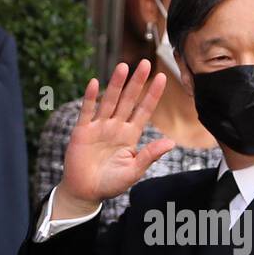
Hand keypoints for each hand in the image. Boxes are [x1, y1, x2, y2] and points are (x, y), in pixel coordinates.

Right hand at [54, 60, 172, 218]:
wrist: (86, 192)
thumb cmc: (111, 183)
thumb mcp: (134, 171)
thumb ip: (149, 155)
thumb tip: (170, 142)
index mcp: (130, 135)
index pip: (144, 111)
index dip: (152, 94)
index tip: (162, 77)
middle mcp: (116, 127)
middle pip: (128, 100)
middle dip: (136, 82)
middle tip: (145, 62)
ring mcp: (99, 127)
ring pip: (109, 101)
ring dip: (116, 84)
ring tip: (124, 66)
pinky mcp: (82, 131)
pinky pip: (87, 111)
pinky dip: (91, 98)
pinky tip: (95, 83)